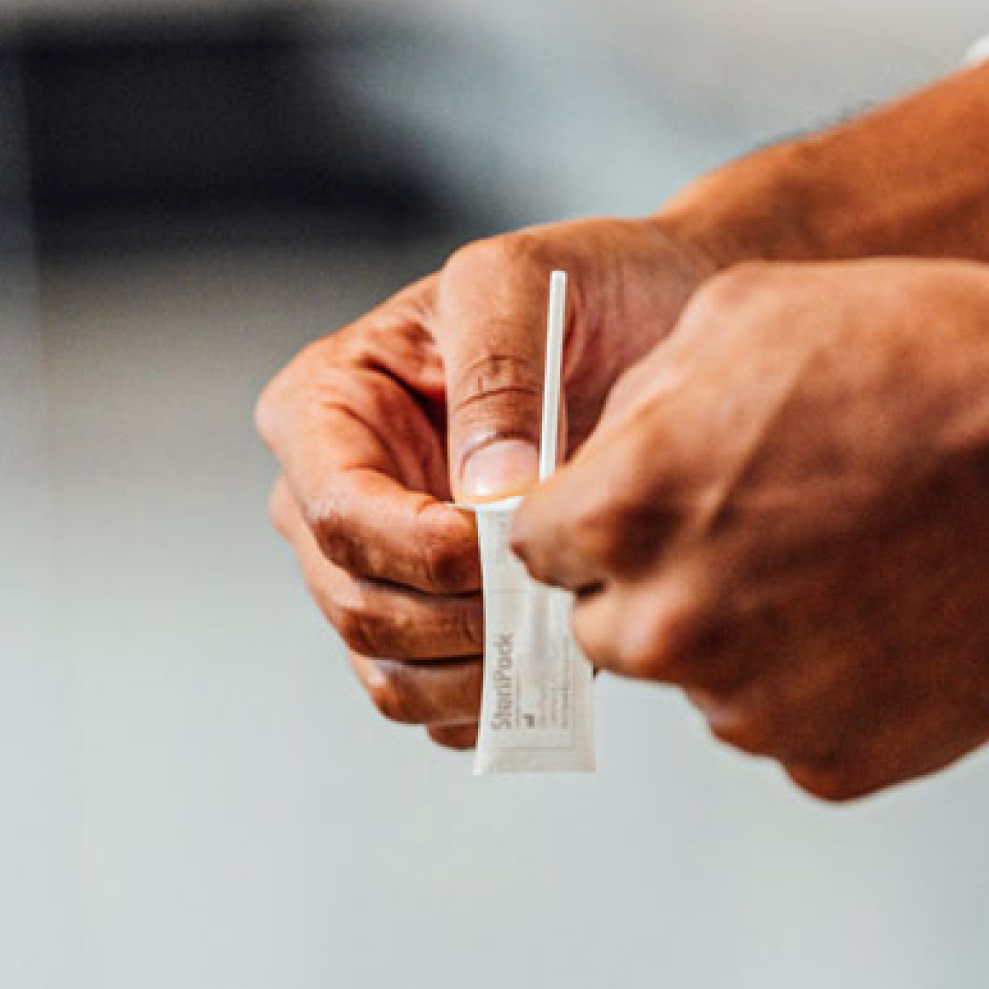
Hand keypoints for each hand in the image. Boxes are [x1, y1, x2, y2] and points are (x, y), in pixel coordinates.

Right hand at [256, 218, 718, 746]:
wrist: (663, 322)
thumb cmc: (587, 289)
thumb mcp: (528, 283)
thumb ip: (496, 373)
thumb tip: (484, 492)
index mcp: (325, 408)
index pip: (338, 514)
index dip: (417, 549)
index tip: (503, 544)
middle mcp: (334, 496)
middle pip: (358, 605)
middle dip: (460, 619)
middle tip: (555, 588)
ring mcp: (384, 569)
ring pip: (390, 671)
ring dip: (480, 673)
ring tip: (564, 626)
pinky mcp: (439, 622)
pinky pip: (441, 705)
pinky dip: (499, 701)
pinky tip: (561, 657)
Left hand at [511, 232, 988, 800]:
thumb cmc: (927, 350)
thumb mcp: (741, 313)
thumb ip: (635, 406)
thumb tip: (591, 465)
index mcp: (625, 511)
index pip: (536, 549)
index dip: (593, 514)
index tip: (659, 494)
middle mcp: (673, 627)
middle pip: (611, 628)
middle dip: (664, 579)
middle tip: (771, 520)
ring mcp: (758, 711)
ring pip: (710, 683)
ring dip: (753, 634)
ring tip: (863, 552)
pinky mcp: (841, 766)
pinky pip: (797, 728)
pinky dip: (832, 684)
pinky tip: (906, 606)